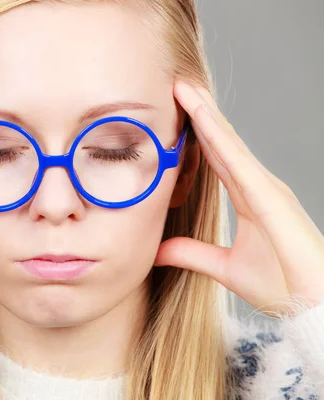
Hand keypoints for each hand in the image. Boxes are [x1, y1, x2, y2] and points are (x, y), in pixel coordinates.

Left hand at [154, 78, 323, 317]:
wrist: (313, 305)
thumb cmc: (281, 284)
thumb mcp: (224, 267)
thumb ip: (192, 253)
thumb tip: (157, 250)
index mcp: (248, 197)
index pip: (216, 157)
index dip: (197, 133)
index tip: (174, 111)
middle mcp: (257, 185)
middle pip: (222, 141)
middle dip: (199, 112)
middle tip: (175, 85)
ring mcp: (265, 187)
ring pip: (228, 142)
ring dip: (204, 114)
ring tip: (182, 88)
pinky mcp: (270, 195)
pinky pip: (237, 159)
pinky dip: (217, 135)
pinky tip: (200, 115)